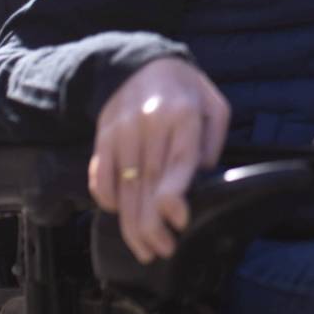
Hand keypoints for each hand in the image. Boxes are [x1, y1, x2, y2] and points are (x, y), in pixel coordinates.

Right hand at [88, 58, 231, 264]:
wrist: (141, 62)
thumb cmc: (185, 90)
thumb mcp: (213, 105)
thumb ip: (212, 140)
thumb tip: (199, 175)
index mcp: (182, 114)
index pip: (177, 159)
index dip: (175, 194)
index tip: (179, 222)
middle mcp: (148, 123)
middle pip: (149, 182)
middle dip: (154, 224)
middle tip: (162, 250)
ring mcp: (121, 131)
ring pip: (124, 186)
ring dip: (131, 223)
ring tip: (144, 249)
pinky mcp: (102, 137)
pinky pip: (100, 175)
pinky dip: (107, 199)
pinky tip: (119, 216)